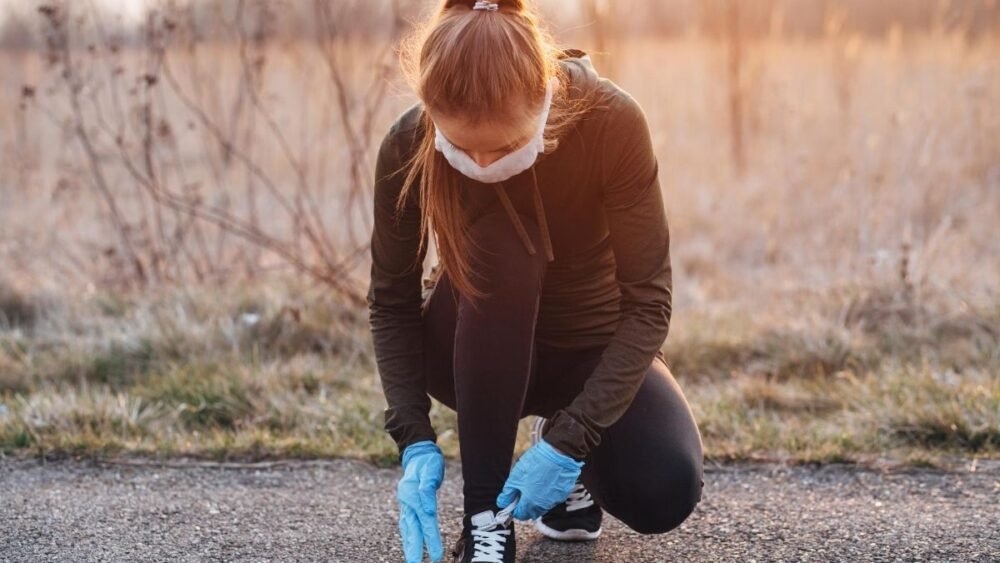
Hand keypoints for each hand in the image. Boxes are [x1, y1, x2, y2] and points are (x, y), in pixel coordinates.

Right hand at [397, 440, 445, 561]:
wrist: (419, 453)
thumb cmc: (428, 461)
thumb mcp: (431, 469)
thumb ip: (428, 488)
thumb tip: (428, 510)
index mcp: (412, 494)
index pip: (425, 521)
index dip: (431, 539)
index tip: (436, 555)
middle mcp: (407, 501)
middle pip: (413, 529)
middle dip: (415, 549)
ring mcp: (405, 503)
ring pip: (407, 528)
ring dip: (410, 545)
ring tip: (412, 560)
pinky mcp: (407, 504)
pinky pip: (407, 523)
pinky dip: (408, 535)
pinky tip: (410, 544)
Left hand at [496, 438, 583, 520]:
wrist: (559, 453)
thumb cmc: (537, 463)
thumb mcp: (516, 476)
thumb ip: (508, 493)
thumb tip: (503, 502)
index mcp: (530, 502)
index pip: (519, 514)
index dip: (514, 508)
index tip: (513, 500)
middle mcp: (543, 505)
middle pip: (532, 513)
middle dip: (525, 505)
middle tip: (523, 490)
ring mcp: (555, 500)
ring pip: (543, 506)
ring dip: (537, 500)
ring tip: (535, 483)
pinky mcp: (563, 493)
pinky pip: (553, 498)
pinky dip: (548, 493)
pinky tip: (546, 481)